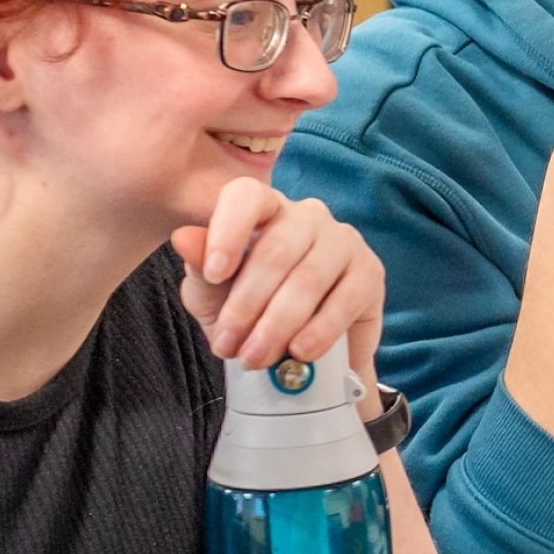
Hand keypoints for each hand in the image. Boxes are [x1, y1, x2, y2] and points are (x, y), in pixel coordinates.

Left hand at [170, 177, 384, 381]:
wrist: (295, 349)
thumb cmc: (248, 309)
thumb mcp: (211, 294)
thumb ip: (200, 266)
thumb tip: (183, 237)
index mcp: (264, 208)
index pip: (246, 196)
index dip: (229, 231)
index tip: (215, 276)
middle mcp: (307, 215)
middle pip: (276, 250)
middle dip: (248, 305)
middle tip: (229, 347)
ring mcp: (343, 240)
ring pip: (309, 278)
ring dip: (278, 325)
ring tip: (256, 358)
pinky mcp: (370, 271)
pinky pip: (345, 300)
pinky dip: (320, 330)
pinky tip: (300, 352)